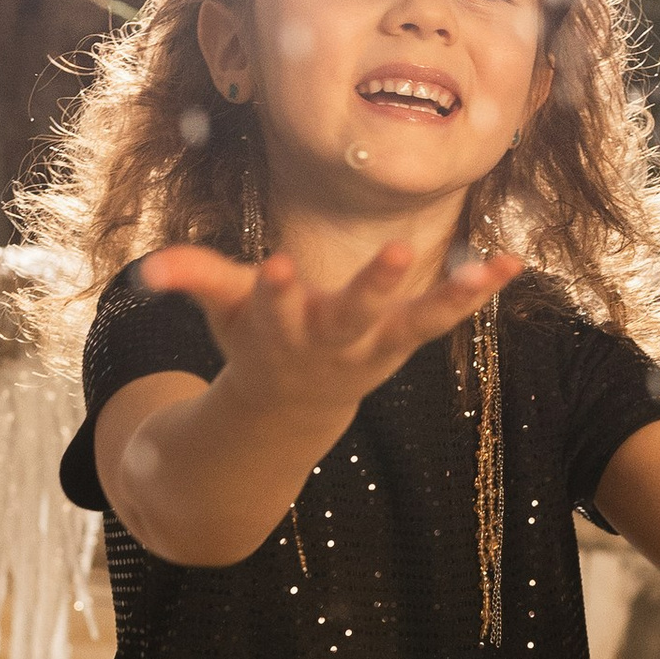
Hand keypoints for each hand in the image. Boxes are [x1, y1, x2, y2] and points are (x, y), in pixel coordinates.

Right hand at [140, 238, 521, 426]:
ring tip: (488, 270)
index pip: (272, 305)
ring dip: (449, 298)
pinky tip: (511, 263)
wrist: (290, 405)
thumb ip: (192, 278)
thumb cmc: (254, 339)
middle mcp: (329, 339)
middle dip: (370, 287)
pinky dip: (475, 292)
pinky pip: (443, 318)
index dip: (274, 289)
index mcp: (278, 326)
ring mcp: (371, 346)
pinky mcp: (402, 343)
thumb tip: (148, 269)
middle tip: (393, 253)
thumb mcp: (222, 309)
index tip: (275, 265)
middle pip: (350, 314)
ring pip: (413, 324)